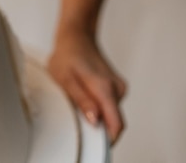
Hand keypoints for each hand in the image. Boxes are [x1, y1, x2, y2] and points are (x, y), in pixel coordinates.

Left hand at [47, 27, 126, 143]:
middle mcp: (117, 88)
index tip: (93, 147)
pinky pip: (111, 106)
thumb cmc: (68, 56)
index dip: (107, 142)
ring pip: (111, 114)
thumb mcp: (66, 80)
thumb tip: (95, 121)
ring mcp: (119, 87)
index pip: (116, 125)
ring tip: (78, 101)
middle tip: (77, 118)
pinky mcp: (116, 87)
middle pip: (114, 122)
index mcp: (105, 88)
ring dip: (98, 116)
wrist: (77, 37)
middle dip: (98, 128)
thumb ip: (82, 101)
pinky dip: (100, 107)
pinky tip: (85, 95)